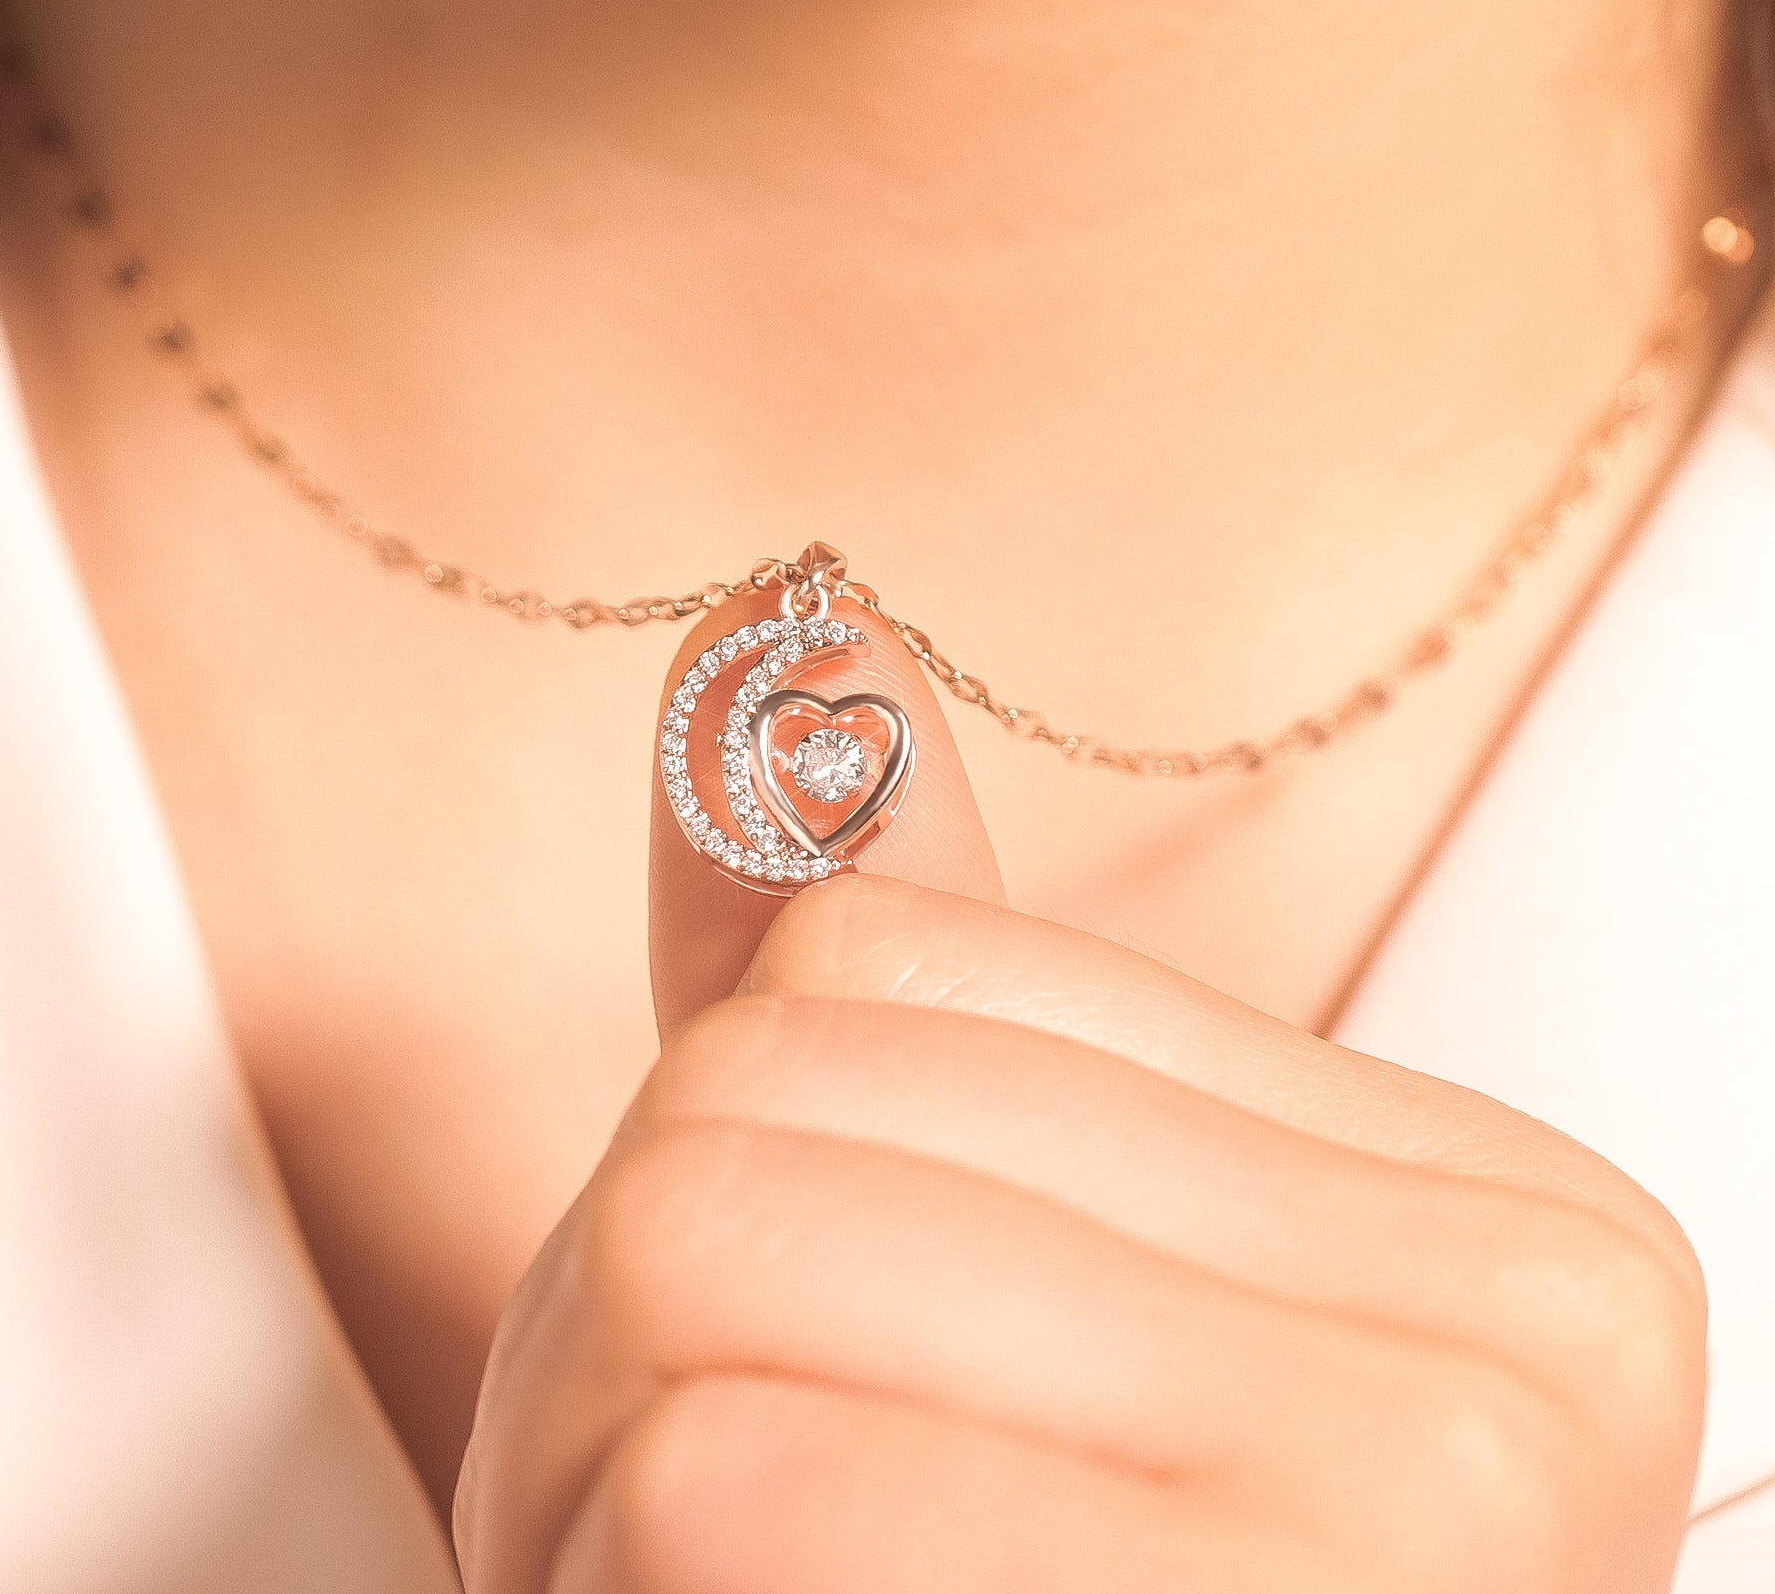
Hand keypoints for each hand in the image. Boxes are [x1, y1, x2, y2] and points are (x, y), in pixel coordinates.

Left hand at [454, 597, 1705, 1593]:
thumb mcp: (976, 1282)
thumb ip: (910, 972)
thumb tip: (792, 618)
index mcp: (1509, 1236)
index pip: (873, 968)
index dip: (733, 1177)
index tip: (845, 1395)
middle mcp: (1528, 1362)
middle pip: (769, 1109)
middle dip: (621, 1342)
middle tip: (725, 1554)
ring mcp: (1417, 1533)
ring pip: (709, 1261)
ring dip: (590, 1492)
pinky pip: (724, 1485)